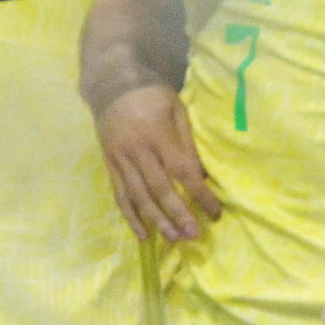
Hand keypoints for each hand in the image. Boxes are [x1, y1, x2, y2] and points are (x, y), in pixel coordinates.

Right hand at [92, 85, 218, 241]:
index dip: (200, 194)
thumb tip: (201, 176)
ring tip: (174, 239)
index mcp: (158, 134)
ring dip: (157, 221)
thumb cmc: (152, 96)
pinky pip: (120, 195)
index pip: (182, 171)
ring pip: (139, 197)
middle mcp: (137, 150)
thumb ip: (187, 142)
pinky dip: (130, 217)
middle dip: (179, 214)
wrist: (111, 85)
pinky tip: (143, 235)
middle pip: (160, 189)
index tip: (215, 212)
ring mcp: (120, 160)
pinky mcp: (110, 166)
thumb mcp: (177, 109)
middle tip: (194, 235)